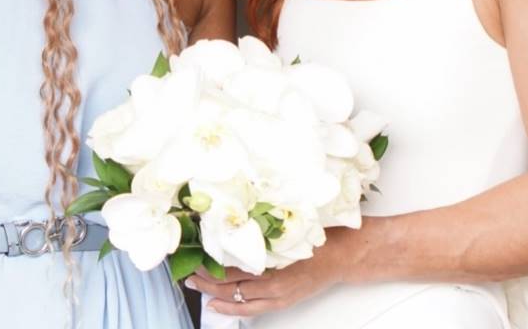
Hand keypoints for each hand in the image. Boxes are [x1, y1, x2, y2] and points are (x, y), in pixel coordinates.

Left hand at [185, 233, 346, 317]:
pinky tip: (216, 306)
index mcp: (271, 256)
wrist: (340, 256)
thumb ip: (262, 228)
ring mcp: (276, 294)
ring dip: (212, 292)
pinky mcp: (281, 302)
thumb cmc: (314, 236)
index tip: (193, 249)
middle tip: (186, 269)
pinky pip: (251, 310)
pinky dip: (231, 309)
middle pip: (229, 282)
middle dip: (205, 277)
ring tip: (194, 284)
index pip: (231, 261)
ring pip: (236, 297)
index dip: (209, 259)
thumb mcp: (285, 227)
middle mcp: (271, 279)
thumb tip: (234, 219)